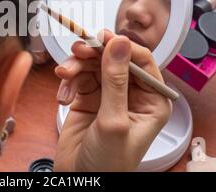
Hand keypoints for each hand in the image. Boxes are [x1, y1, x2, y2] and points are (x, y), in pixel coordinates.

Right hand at [53, 29, 171, 171]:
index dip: (121, 46)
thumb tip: (120, 42)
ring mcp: (108, 95)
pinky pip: (78, 77)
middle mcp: (131, 94)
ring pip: (93, 65)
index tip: (102, 37)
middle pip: (113, 59)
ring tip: (64, 74)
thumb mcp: (114, 121)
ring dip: (76, 67)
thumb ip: (115, 80)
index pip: (141, 61)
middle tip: (77, 51)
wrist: (80, 183)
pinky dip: (69, 81)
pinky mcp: (88, 98)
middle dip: (93, 54)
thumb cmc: (108, 163)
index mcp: (151, 100)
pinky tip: (63, 96)